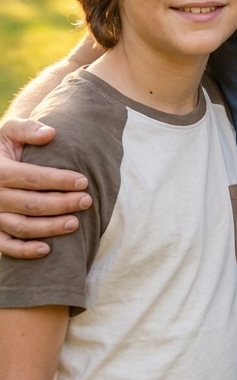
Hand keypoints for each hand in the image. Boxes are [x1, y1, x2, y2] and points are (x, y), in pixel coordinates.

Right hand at [0, 119, 91, 257]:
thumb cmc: (4, 146)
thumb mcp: (10, 131)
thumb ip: (28, 129)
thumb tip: (50, 133)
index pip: (32, 178)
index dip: (58, 181)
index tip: (83, 181)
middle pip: (31, 204)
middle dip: (61, 204)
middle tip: (86, 201)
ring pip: (21, 227)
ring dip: (49, 228)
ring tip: (75, 223)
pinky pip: (6, 246)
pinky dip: (24, 250)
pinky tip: (47, 249)